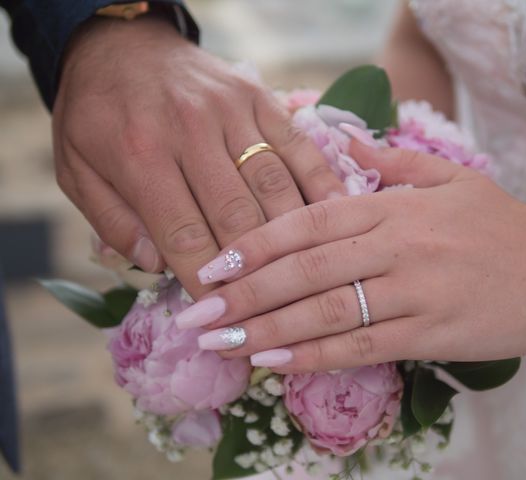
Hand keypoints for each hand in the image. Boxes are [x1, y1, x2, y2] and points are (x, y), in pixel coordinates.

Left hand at [53, 15, 343, 297]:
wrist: (121, 45)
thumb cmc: (98, 115)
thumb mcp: (76, 170)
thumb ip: (114, 222)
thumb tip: (156, 266)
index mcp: (139, 153)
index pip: (183, 235)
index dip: (205, 284)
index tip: (221, 318)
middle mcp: (191, 130)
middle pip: (236, 217)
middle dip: (253, 272)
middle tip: (266, 309)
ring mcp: (233, 111)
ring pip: (274, 186)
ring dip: (291, 238)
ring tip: (303, 277)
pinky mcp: (261, 99)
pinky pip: (299, 146)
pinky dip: (320, 184)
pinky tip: (334, 218)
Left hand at [175, 140, 525, 372]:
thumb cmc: (504, 227)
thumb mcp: (451, 180)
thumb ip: (392, 161)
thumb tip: (344, 135)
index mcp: (394, 207)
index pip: (308, 223)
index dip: (255, 245)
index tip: (212, 265)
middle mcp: (397, 246)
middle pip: (305, 270)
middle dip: (245, 294)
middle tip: (197, 315)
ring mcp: (415, 292)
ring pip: (327, 312)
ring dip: (267, 330)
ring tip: (222, 345)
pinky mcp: (432, 334)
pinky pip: (362, 346)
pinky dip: (314, 356)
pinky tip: (276, 364)